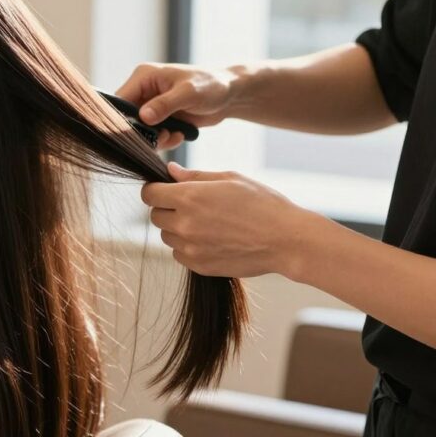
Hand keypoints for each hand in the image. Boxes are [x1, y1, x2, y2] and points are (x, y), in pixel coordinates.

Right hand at [115, 62, 243, 149]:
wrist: (230, 95)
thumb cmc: (212, 85)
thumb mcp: (188, 93)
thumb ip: (164, 105)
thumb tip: (143, 117)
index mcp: (144, 76)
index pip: (119, 100)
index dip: (123, 119)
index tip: (136, 134)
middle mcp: (144, 90)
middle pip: (127, 118)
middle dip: (143, 132)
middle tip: (163, 136)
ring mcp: (151, 105)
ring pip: (139, 130)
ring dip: (155, 138)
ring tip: (174, 135)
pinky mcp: (160, 118)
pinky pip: (152, 135)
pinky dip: (164, 140)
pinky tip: (179, 135)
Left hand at [141, 162, 327, 278]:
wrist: (286, 240)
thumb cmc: (262, 205)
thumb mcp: (230, 179)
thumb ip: (195, 176)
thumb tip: (170, 171)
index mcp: (189, 197)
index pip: (149, 194)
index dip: (156, 190)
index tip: (165, 189)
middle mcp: (184, 224)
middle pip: (155, 216)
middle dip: (167, 208)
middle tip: (191, 206)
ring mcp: (190, 248)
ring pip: (167, 236)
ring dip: (178, 228)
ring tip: (207, 223)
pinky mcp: (199, 266)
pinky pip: (179, 254)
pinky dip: (188, 247)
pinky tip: (211, 239)